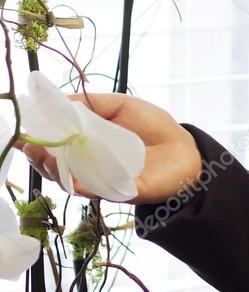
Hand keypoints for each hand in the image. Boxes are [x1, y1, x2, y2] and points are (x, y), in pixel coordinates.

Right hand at [15, 92, 201, 205]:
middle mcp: (90, 165)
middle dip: (38, 156)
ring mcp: (103, 181)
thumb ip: (91, 103)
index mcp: (87, 144)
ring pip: (70, 181)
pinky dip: (82, 184)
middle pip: (55, 166)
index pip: (55, 144)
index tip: (20, 130)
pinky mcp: (119, 192)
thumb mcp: (121, 106)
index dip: (36, 139)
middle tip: (28, 144)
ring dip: (55, 170)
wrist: (187, 151)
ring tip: (45, 155)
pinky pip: (97, 191)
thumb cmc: (154, 128)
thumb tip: (59, 99)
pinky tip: (73, 176)